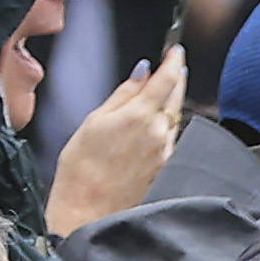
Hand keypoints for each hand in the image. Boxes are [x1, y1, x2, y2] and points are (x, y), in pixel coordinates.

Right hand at [46, 54, 188, 233]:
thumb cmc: (82, 168)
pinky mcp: (165, 167)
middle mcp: (159, 133)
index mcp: (139, 116)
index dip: (174, 61)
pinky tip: (159, 120)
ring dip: (173, 100)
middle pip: (176, 97)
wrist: (90, 210)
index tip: (176, 50)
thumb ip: (122, 95)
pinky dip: (167, 123)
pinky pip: (171, 137)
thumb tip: (142, 73)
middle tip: (176, 63)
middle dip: (177, 77)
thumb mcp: (94, 121)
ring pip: (175, 117)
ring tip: (166, 87)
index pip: (167, 80)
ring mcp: (165, 152)